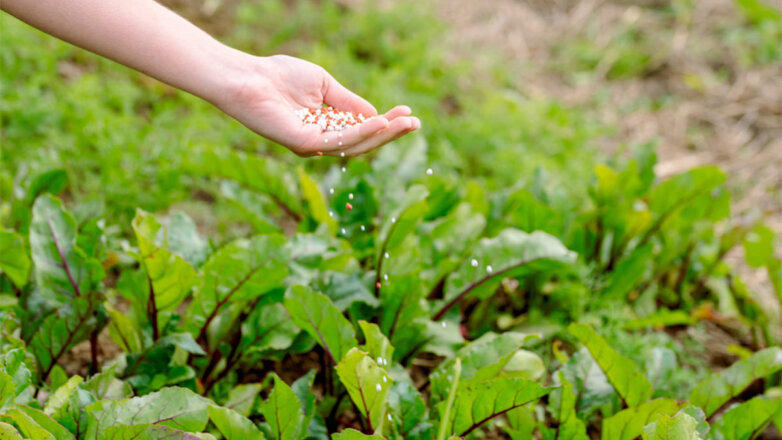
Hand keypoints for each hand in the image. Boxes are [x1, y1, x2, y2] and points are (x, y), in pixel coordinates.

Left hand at [217, 54, 419, 156]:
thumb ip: (348, 101)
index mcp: (325, 127)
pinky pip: (339, 141)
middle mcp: (320, 140)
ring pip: (355, 145)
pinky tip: (379, 121)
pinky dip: (362, 132)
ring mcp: (312, 145)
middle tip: (415, 124)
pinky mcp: (303, 144)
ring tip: (404, 123)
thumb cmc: (280, 76)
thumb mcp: (324, 84)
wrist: (249, 77)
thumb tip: (376, 115)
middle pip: (363, 142)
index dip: (387, 124)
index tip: (409, 114)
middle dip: (391, 133)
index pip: (362, 130)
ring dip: (382, 135)